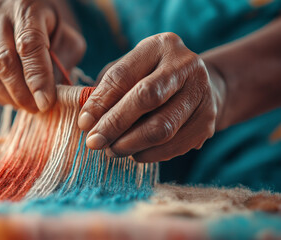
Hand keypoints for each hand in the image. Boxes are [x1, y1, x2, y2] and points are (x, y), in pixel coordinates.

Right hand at [0, 0, 85, 111]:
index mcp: (26, 6)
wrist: (24, 8)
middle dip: (22, 94)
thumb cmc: (52, 26)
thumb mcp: (67, 37)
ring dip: (8, 97)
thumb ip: (61, 64)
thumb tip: (49, 97)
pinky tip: (11, 97)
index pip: (29, 46)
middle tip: (37, 109)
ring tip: (26, 105)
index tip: (46, 102)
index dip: (37, 78)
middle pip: (4, 63)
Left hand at [78, 32, 225, 161]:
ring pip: (162, 128)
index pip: (124, 75)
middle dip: (115, 124)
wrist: (198, 87)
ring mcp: (201, 93)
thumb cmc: (151, 79)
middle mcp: (186, 65)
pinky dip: (148, 154)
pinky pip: (173, 146)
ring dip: (130, 144)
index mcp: (161, 46)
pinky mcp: (208, 121)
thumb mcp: (130, 72)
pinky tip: (134, 152)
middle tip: (94, 143)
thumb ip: (108, 90)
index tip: (84, 124)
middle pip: (146, 98)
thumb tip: (88, 120)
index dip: (100, 102)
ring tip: (111, 150)